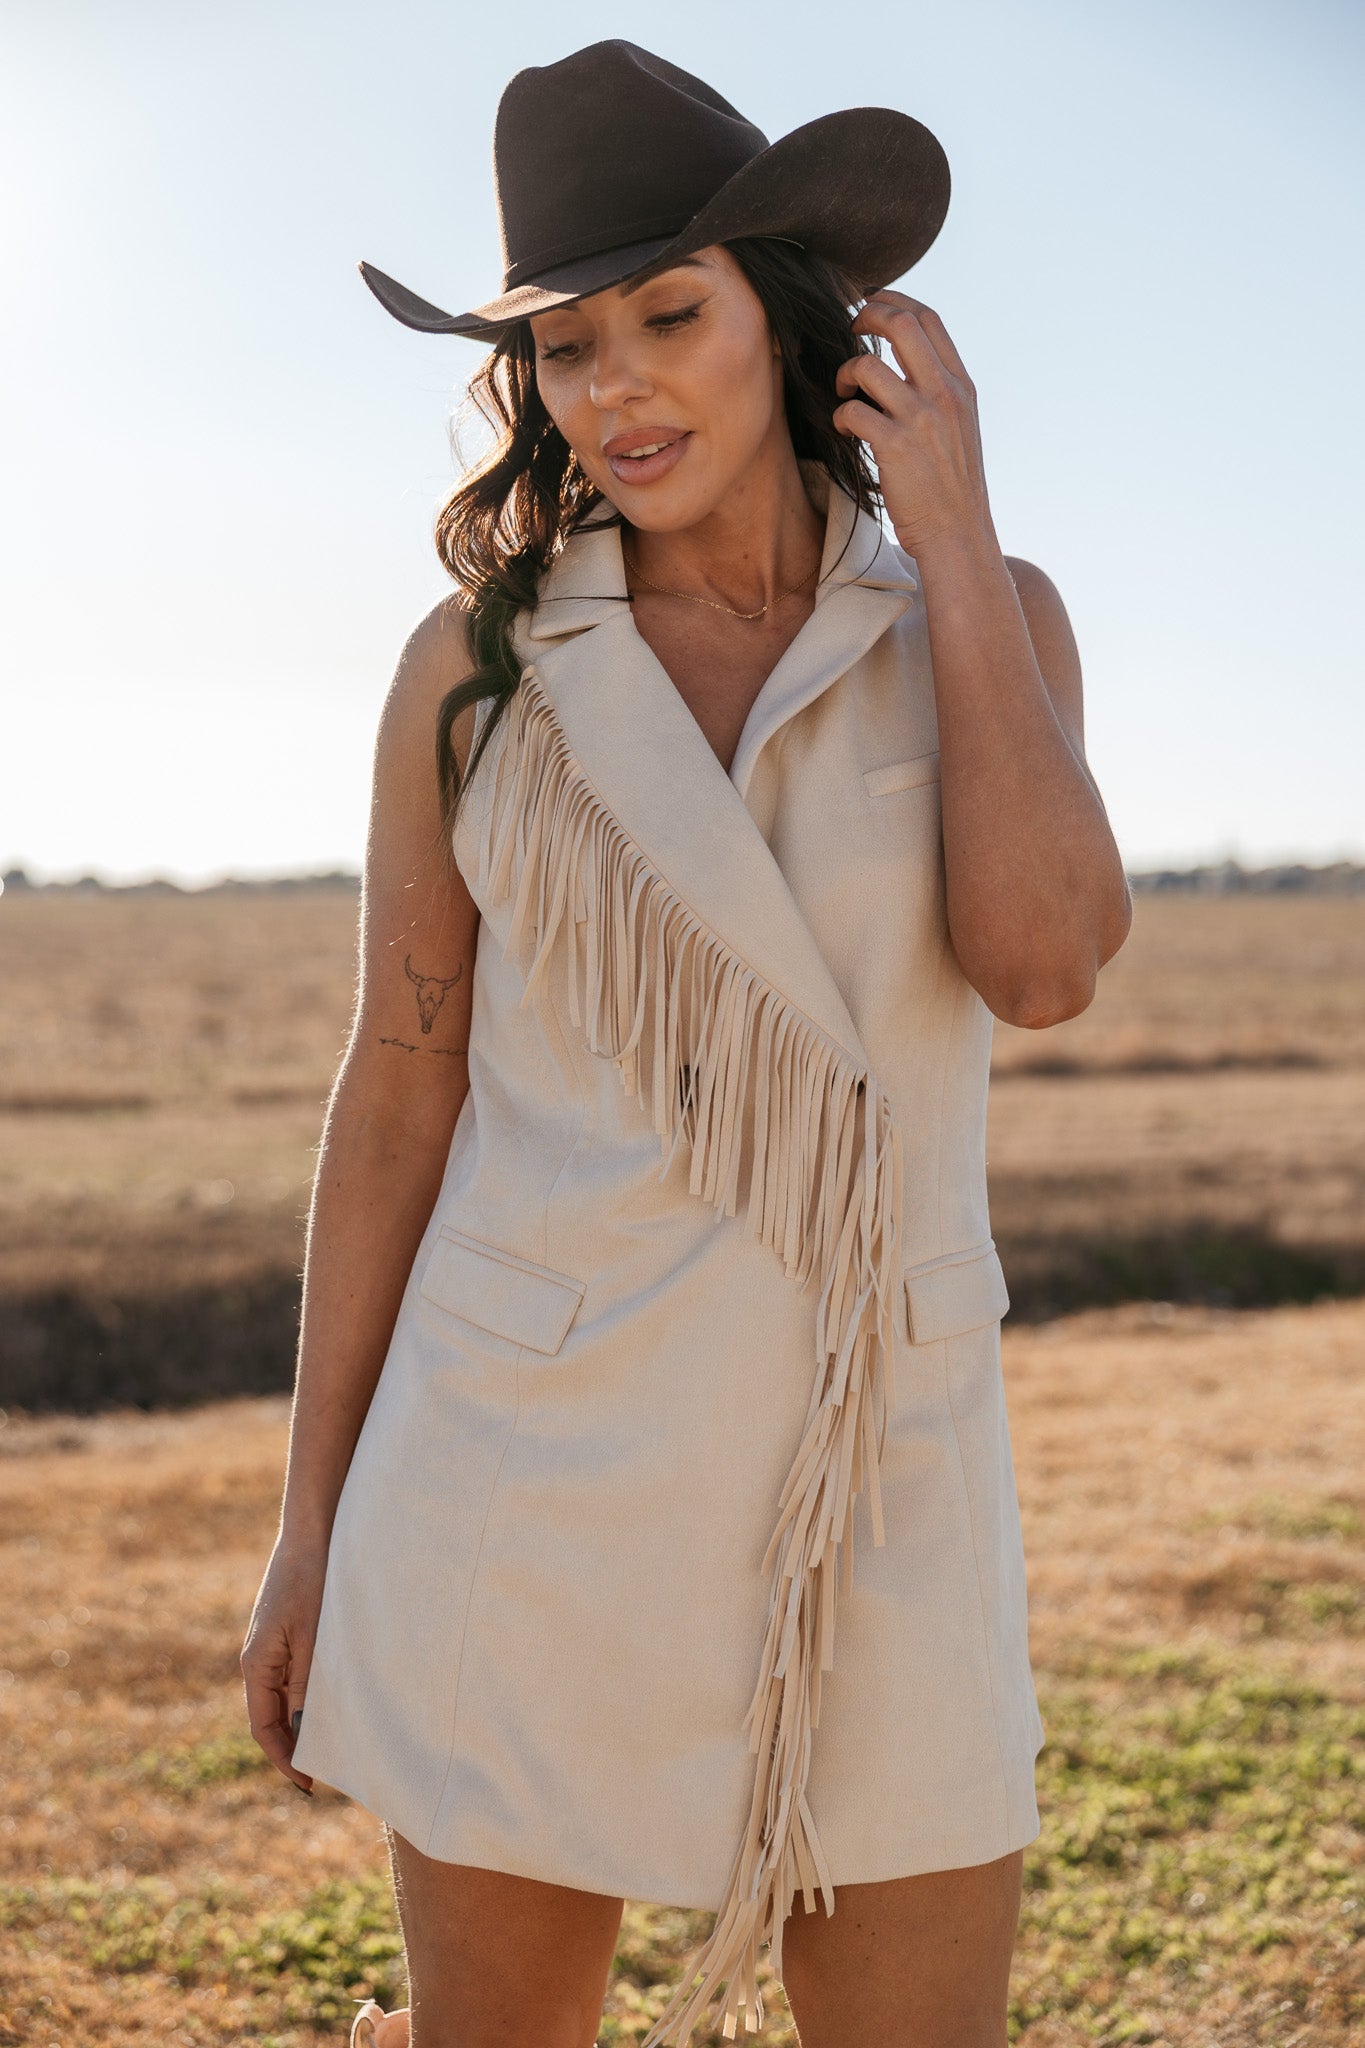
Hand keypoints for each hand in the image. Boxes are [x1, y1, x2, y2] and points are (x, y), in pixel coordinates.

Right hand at [240, 1535, 327, 1791]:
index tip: (306, 1784)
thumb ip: (308, 1682)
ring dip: (301, 1723)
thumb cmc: (312, 1580)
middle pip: (271, 1717)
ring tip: (331, 1747)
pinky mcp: (286, 1633)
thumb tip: (307, 1729)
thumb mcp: (313, 1636)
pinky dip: (308, 1697)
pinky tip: (332, 1705)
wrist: (312, 1531)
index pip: (264, 1727)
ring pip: (283, 1699)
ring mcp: (271, 1646)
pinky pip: (292, 1677)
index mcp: (256, 1665)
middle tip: (321, 1775)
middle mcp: (258, 1660)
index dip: (283, 1758)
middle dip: (292, 1748)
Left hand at [833, 291, 994, 557]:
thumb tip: (907, 363)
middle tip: (848, 330)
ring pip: (868, 365)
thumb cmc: (951, 487)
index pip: (929, 319)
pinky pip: (852, 410)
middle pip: (900, 324)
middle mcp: (944, 395)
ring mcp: (921, 419)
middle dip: (865, 316)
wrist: (958, 535)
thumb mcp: (961, 429)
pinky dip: (841, 415)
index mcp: (961, 386)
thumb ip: (940, 392)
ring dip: (845, 373)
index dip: (894, 300)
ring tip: (845, 392)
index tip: (870, 302)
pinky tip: (847, 430)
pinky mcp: (895, 446)